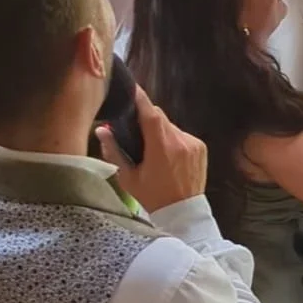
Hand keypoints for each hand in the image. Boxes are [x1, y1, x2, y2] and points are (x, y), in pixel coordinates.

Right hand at [97, 86, 206, 212]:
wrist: (183, 213)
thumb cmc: (153, 197)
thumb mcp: (129, 177)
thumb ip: (115, 151)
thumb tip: (102, 130)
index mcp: (161, 147)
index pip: (150, 113)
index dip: (140, 98)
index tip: (132, 89)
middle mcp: (179, 141)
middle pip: (159, 117)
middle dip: (147, 119)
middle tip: (136, 131)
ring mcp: (192, 143)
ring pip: (170, 126)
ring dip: (160, 131)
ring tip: (153, 150)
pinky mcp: (200, 147)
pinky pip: (182, 135)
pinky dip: (173, 140)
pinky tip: (168, 156)